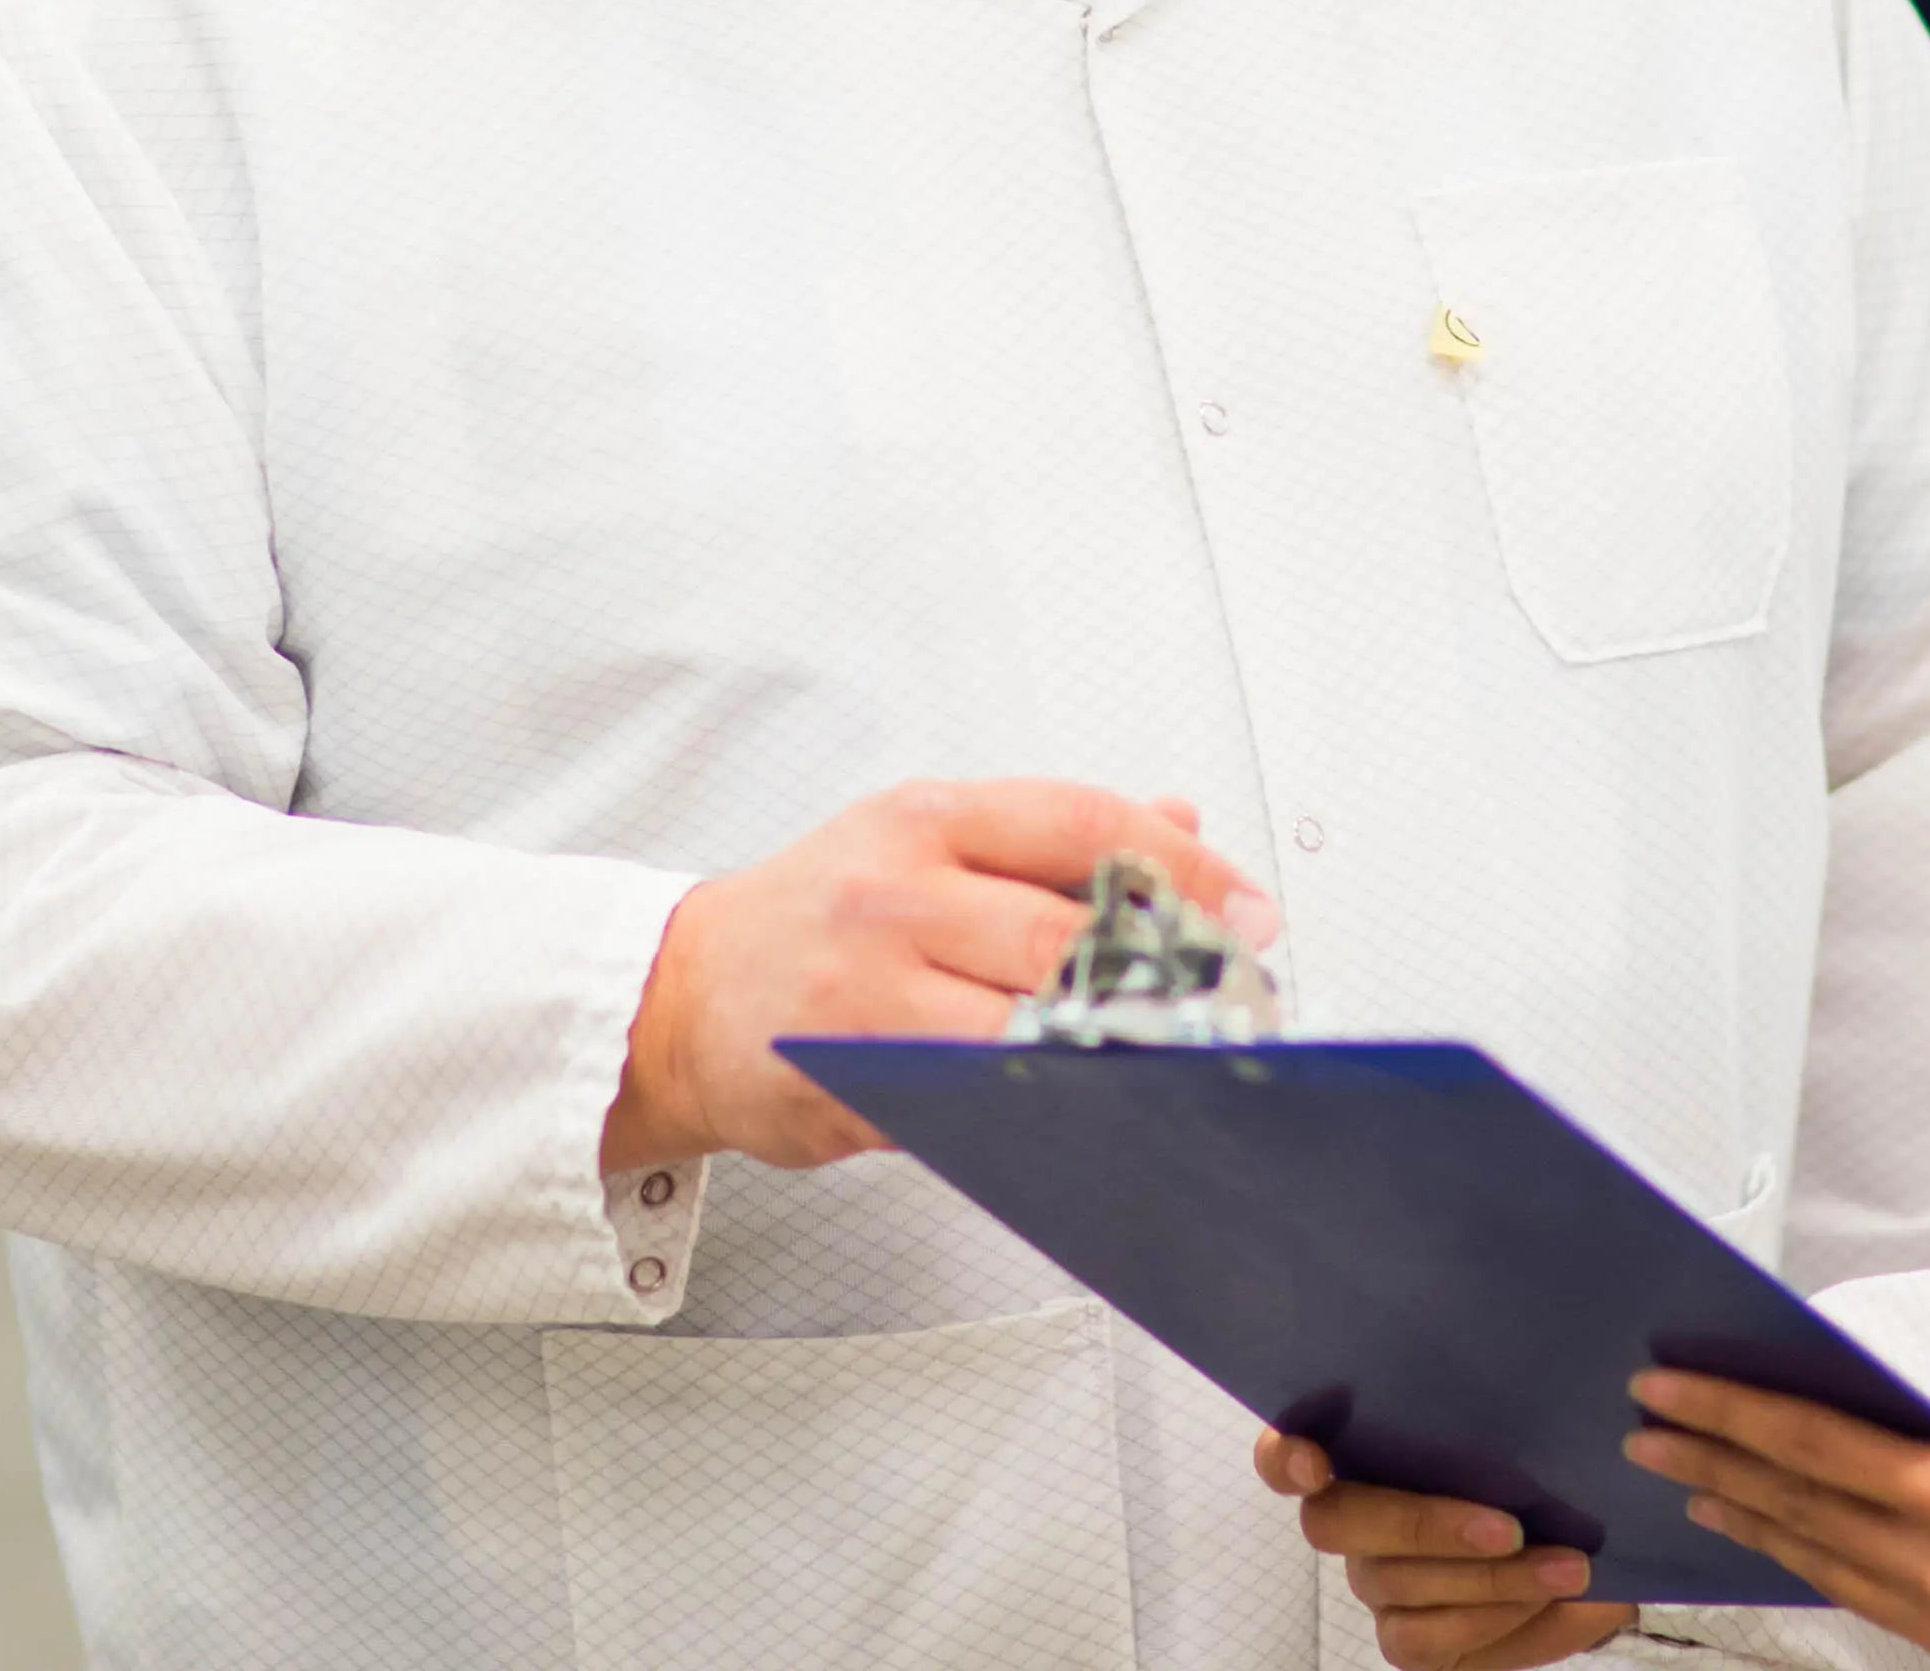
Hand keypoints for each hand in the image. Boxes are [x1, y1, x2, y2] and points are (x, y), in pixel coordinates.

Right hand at [603, 779, 1272, 1175]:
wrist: (679, 994)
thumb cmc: (818, 913)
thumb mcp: (925, 839)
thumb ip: (1050, 840)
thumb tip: (1183, 823)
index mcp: (924, 818)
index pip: (1078, 825)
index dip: (1181, 872)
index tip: (1250, 916)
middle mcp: (893, 892)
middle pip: (1062, 936)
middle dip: (1164, 978)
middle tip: (1233, 1007)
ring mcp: (865, 992)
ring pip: (1023, 1031)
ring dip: (1111, 1055)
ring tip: (1176, 1063)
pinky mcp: (848, 1080)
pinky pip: (969, 1102)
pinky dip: (1038, 1110)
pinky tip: (1087, 1111)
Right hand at [1258, 1427, 1636, 1666]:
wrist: (1583, 1553)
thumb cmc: (1545, 1476)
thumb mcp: (1534, 1435)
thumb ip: (1504, 1413)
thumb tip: (1519, 1381)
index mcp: (1363, 1450)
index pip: (1283, 1451)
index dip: (1285, 1456)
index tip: (1315, 1463)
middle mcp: (1352, 1518)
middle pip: (1334, 1523)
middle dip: (1423, 1525)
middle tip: (1509, 1527)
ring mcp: (1375, 1582)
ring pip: (1394, 1584)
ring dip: (1489, 1579)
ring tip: (1567, 1567)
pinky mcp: (1407, 1639)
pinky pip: (1421, 1638)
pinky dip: (1492, 1618)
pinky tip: (1543, 1598)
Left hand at [1621, 1374, 1929, 1670]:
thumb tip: (1881, 1436)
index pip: (1810, 1445)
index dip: (1727, 1416)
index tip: (1666, 1392)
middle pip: (1798, 1508)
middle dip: (1714, 1467)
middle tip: (1647, 1435)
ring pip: (1823, 1565)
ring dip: (1753, 1524)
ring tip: (1695, 1491)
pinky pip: (1873, 1605)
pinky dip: (1822, 1567)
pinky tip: (1786, 1544)